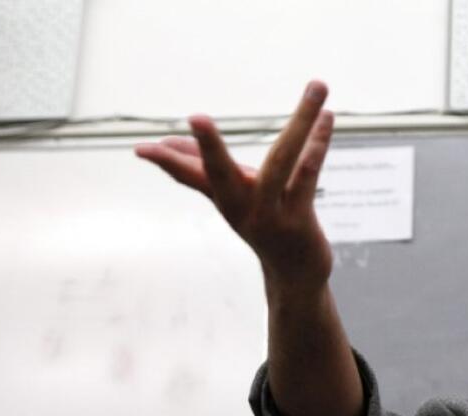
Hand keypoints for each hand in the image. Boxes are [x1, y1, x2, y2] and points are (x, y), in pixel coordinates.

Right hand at [134, 80, 335, 291]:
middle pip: (221, 173)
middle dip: (208, 147)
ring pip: (281, 162)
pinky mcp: (299, 219)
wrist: (296, 275)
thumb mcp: (232, 197)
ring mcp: (271, 215)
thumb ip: (202, 168)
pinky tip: (327, 118)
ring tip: (316, 88)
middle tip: (197, 118)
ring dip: (301, 123)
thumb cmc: (263, 225)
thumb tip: (168, 141)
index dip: (166, 162)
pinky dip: (318, 145)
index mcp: (224, 198)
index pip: (187, 176)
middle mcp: (242, 207)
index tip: (140, 149)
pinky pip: (308, 175)